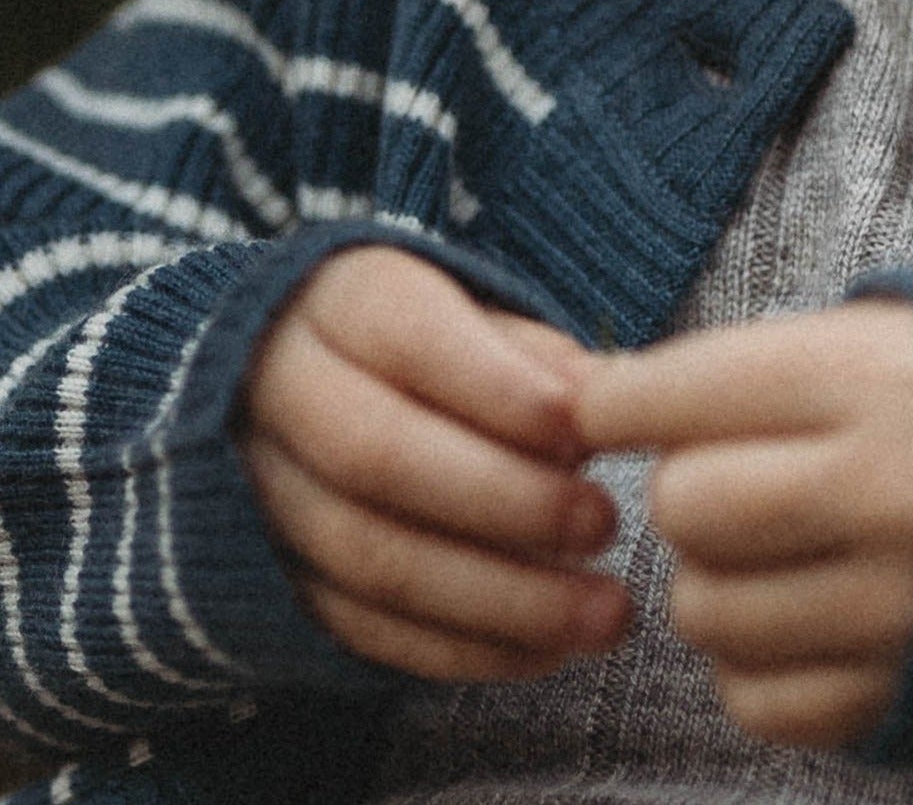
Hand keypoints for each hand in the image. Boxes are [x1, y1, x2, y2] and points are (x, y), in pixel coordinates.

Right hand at [237, 244, 632, 680]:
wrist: (298, 390)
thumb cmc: (428, 346)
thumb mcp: (474, 315)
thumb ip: (532, 354)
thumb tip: (600, 397)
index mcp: (338, 303)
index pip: (408, 338)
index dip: (497, 388)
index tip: (585, 429)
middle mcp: (281, 397)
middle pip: (379, 456)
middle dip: (504, 500)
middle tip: (604, 524)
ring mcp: (264, 498)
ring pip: (371, 558)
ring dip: (499, 597)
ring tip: (602, 612)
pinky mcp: (274, 585)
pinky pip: (362, 631)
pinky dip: (461, 649)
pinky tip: (547, 651)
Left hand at [574, 298, 912, 747]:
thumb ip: (785, 360)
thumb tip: (627, 394)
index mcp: (884, 381)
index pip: (690, 389)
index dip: (621, 399)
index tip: (603, 406)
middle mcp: (886, 494)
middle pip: (686, 504)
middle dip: (686, 487)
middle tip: (726, 473)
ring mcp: (896, 608)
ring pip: (705, 610)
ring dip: (717, 579)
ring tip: (778, 547)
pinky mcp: (903, 698)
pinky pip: (756, 701)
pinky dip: (758, 664)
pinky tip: (806, 614)